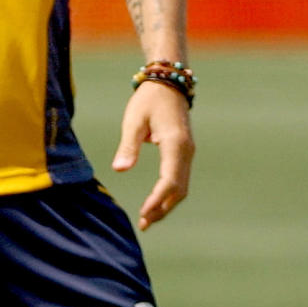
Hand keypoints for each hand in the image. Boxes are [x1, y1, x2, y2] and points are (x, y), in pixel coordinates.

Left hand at [112, 81, 194, 230]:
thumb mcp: (134, 120)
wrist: (168, 83)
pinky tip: (156, 202)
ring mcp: (188, 152)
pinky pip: (180, 179)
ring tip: (148, 218)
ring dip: (167, 204)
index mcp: (175, 143)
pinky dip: (169, 194)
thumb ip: (128, 145)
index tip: (143, 213)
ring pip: (182, 187)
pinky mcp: (184, 152)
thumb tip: (120, 169)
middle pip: (179, 189)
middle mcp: (186, 151)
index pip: (170, 180)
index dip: (157, 200)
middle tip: (143, 223)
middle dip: (162, 208)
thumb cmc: (148, 100)